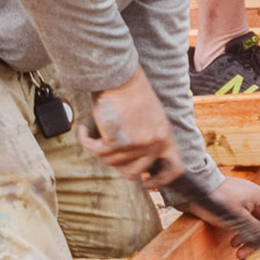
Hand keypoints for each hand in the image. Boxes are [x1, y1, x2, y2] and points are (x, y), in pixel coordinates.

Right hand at [77, 64, 182, 184]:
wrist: (120, 76)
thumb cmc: (132, 93)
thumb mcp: (152, 118)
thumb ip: (148, 140)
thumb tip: (135, 168)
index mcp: (165, 137)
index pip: (174, 170)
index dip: (160, 181)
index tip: (145, 183)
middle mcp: (153, 144)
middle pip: (133, 172)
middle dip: (118, 163)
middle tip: (109, 148)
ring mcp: (135, 145)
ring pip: (111, 162)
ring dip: (101, 148)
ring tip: (99, 130)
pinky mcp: (114, 142)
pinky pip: (95, 151)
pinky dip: (86, 140)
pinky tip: (85, 130)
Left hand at [178, 175, 259, 259]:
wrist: (194, 189)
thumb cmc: (217, 200)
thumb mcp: (239, 218)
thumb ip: (256, 230)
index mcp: (259, 198)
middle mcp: (254, 199)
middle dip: (255, 241)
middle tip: (243, 254)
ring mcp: (243, 202)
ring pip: (252, 225)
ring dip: (245, 239)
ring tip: (234, 248)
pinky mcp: (233, 205)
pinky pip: (242, 222)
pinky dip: (239, 232)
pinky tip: (231, 240)